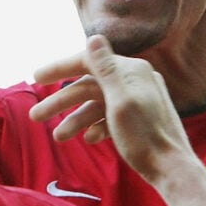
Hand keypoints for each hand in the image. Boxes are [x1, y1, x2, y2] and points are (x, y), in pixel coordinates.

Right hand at [29, 35, 192, 185]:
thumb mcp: (120, 101)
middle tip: (35, 116)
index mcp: (131, 71)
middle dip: (61, 102)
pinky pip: (109, 117)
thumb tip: (93, 36)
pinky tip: (87, 139)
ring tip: (57, 137)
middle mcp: (134, 80)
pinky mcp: (138, 119)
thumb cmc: (144, 137)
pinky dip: (95, 126)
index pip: (88, 61)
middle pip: (89, 85)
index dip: (60, 68)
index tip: (36, 78)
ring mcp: (136, 100)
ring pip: (96, 104)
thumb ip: (105, 68)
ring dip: (75, 119)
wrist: (171, 169)